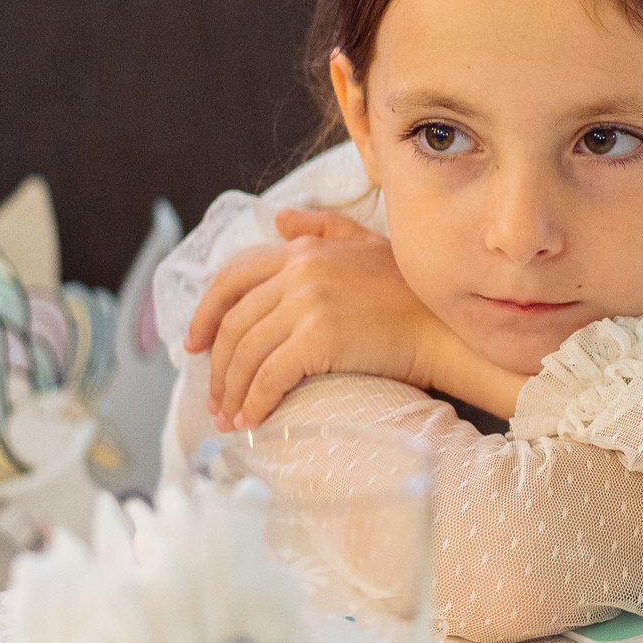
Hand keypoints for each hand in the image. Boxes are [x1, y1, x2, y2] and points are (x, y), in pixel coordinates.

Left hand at [187, 208, 437, 428]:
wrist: (448, 325)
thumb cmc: (415, 292)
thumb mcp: (367, 244)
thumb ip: (322, 228)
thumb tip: (280, 220)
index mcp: (304, 251)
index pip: (233, 278)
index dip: (206, 314)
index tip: (194, 344)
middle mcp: (299, 272)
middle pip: (235, 323)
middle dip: (217, 366)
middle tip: (213, 398)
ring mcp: (308, 305)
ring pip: (247, 353)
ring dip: (231, 391)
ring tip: (230, 418)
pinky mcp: (319, 339)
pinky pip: (270, 377)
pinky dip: (254, 403)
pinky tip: (251, 422)